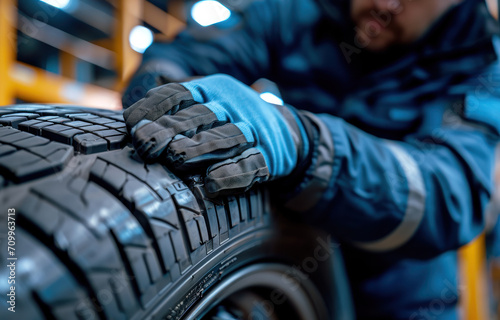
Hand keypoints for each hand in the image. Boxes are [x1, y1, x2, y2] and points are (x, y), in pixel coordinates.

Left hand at [124, 74, 310, 195]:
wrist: (287, 132)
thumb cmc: (230, 122)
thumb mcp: (207, 104)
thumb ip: (175, 108)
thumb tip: (130, 117)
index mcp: (212, 89)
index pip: (180, 92)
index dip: (155, 106)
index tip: (131, 122)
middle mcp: (233, 105)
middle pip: (199, 115)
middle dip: (171, 128)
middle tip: (145, 145)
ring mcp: (254, 130)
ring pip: (226, 137)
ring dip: (200, 147)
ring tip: (175, 159)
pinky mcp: (270, 156)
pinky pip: (252, 165)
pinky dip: (233, 174)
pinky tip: (212, 185)